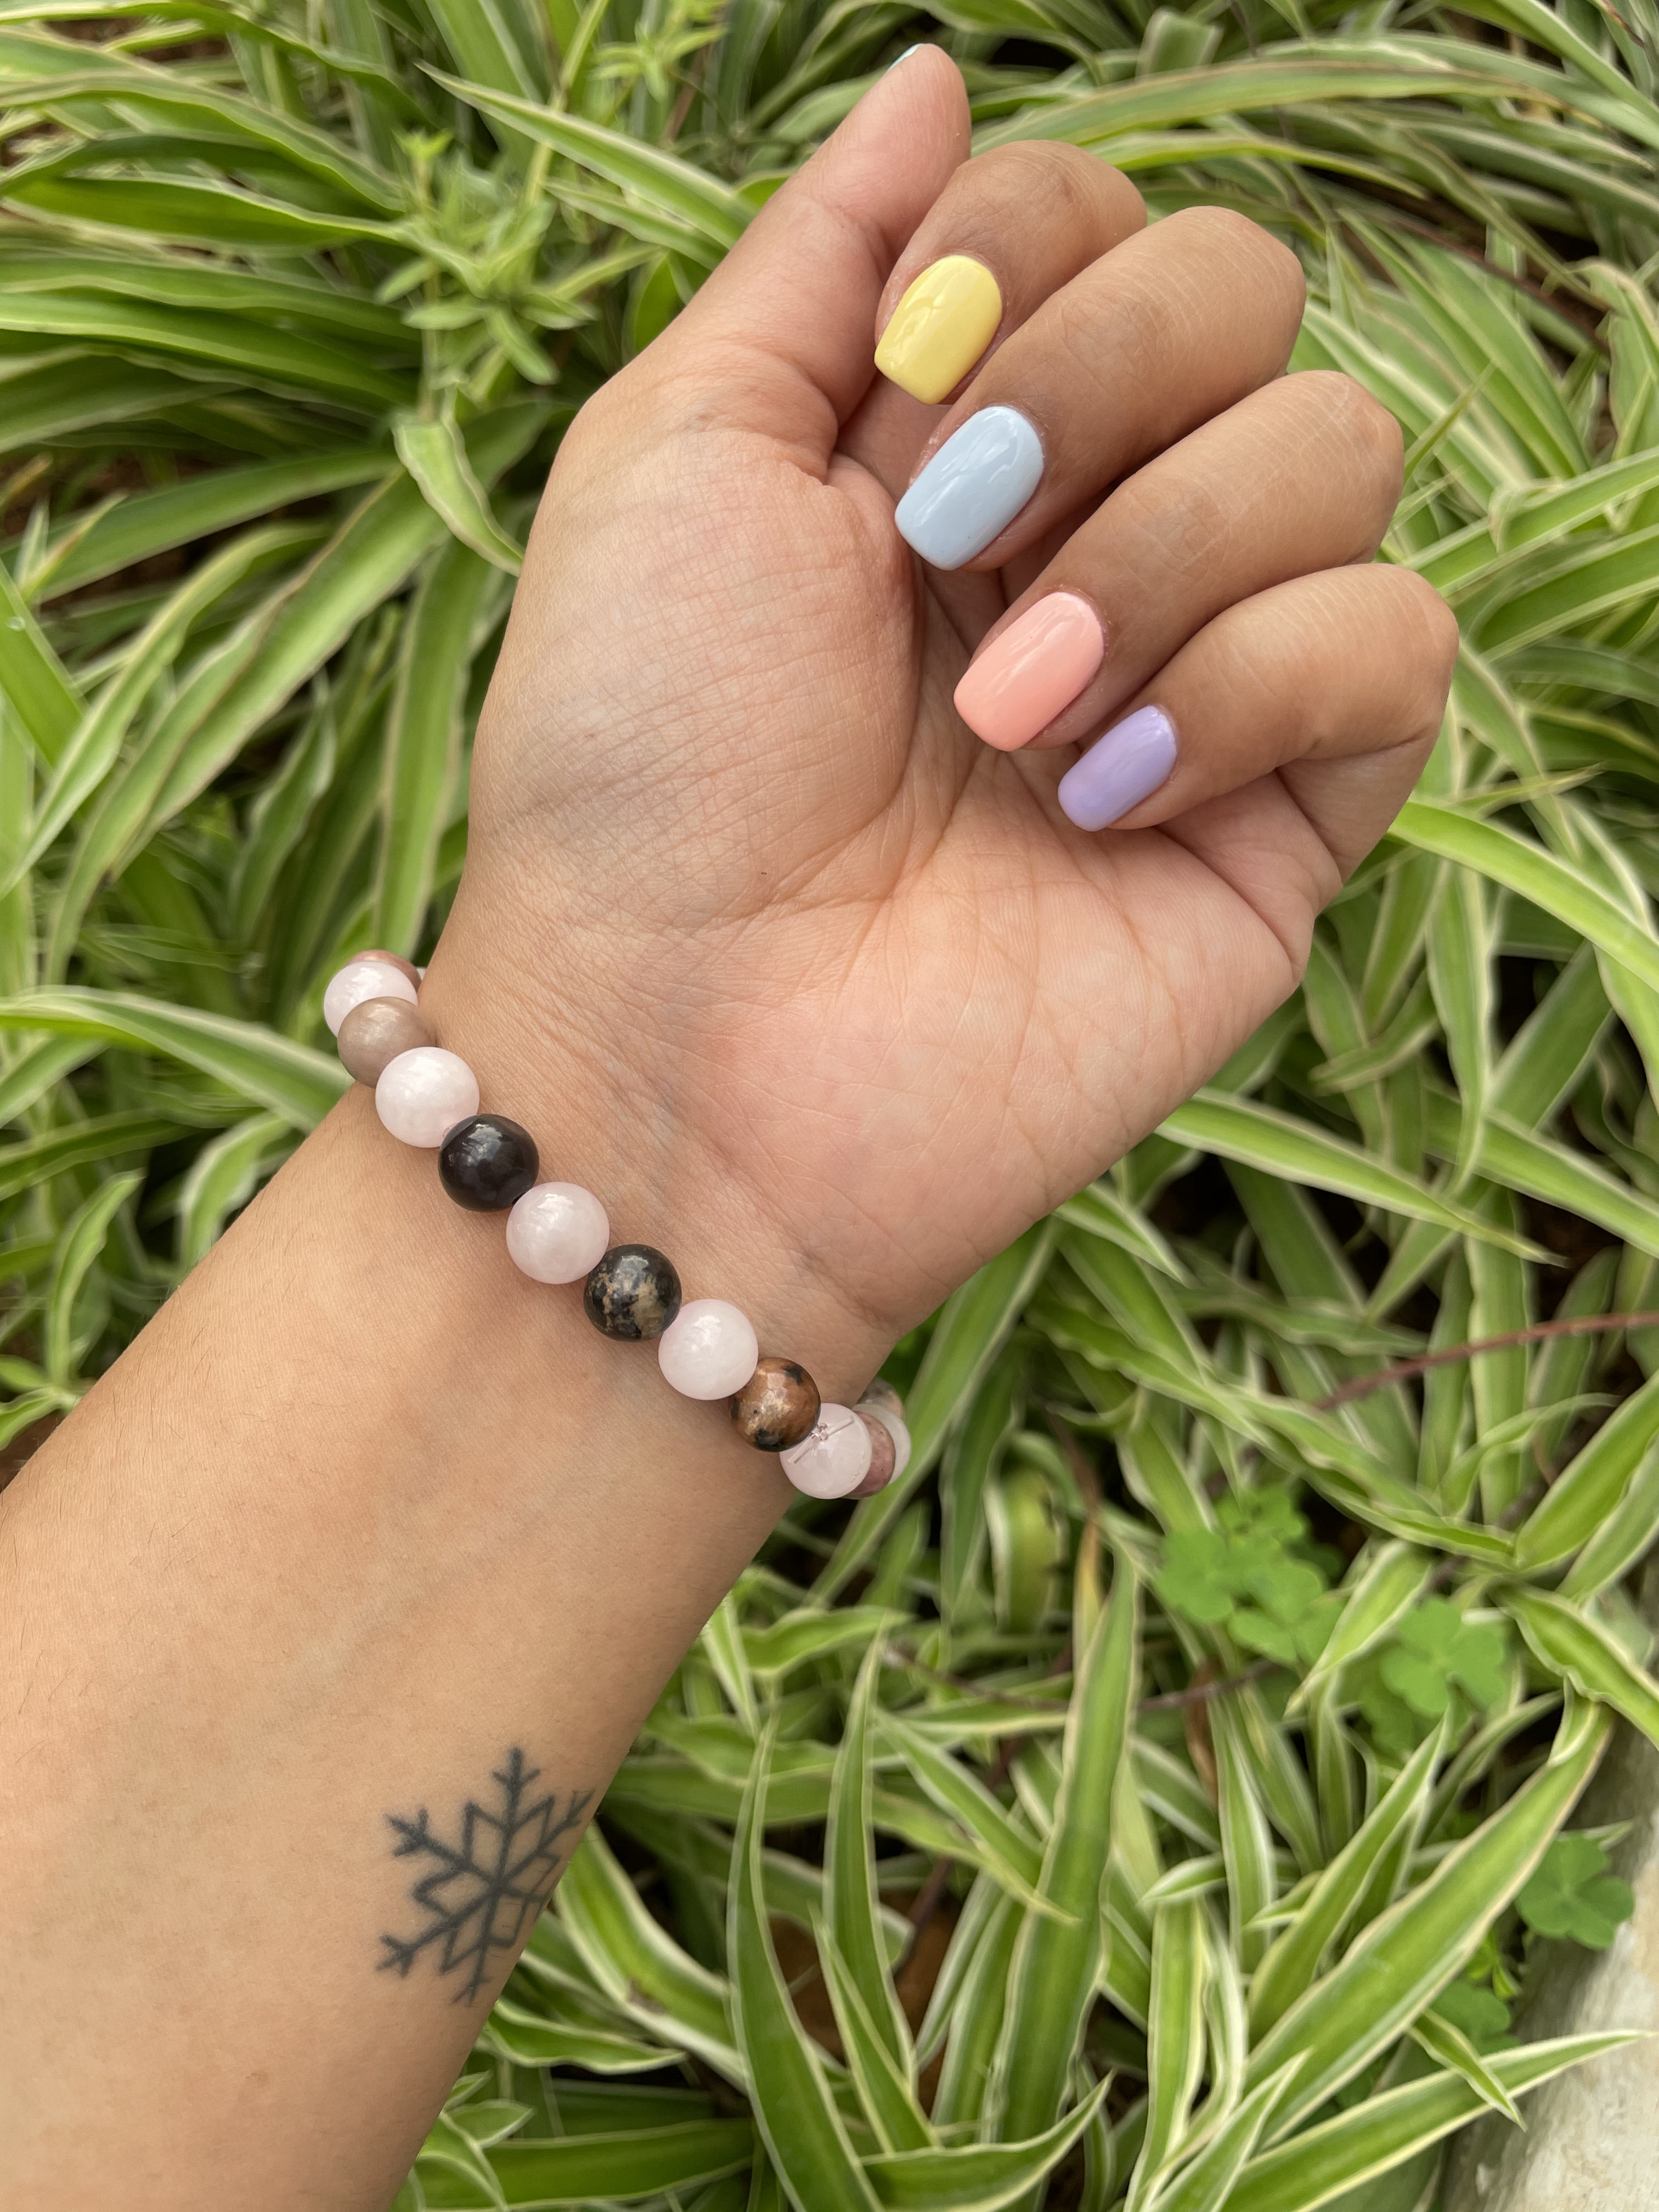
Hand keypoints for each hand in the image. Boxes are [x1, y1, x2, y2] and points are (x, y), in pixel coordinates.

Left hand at [431, 49, 1455, 1368]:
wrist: (681, 1047)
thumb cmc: (635, 761)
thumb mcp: (678, 450)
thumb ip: (821, 253)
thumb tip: (935, 71)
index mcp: (954, 430)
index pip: (1104, 213)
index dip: (1028, 258)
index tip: (901, 397)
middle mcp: (1093, 527)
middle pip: (1248, 289)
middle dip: (1101, 383)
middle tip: (951, 539)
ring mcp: (1199, 672)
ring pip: (1342, 452)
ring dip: (1159, 556)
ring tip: (1008, 717)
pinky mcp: (1284, 818)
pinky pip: (1394, 648)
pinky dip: (1249, 690)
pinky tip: (1101, 801)